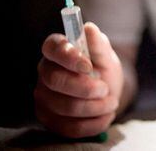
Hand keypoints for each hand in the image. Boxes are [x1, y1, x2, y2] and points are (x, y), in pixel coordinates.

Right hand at [34, 22, 123, 137]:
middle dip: (85, 87)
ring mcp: (44, 98)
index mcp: (56, 51)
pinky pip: (70, 127)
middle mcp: (45, 73)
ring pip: (65, 107)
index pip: (52, 48)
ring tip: (111, 102)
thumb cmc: (103, 68)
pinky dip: (94, 123)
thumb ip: (98, 44)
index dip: (68, 57)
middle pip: (55, 81)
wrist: (107, 92)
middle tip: (105, 88)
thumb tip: (89, 28)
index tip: (88, 65)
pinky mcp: (50, 120)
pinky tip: (106, 115)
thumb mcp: (105, 55)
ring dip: (95, 107)